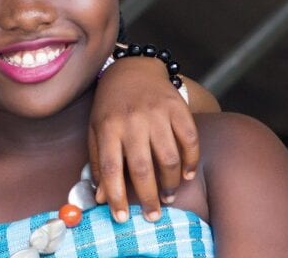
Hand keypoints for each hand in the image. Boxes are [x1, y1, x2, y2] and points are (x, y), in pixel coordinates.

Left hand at [88, 57, 200, 222]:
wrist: (132, 70)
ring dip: (171, 183)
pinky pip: (190, 140)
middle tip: (153, 216)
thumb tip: (101, 198)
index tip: (121, 218)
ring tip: (168, 197)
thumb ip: (98, 163)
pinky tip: (187, 175)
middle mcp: (132, 120)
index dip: (116, 196)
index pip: (110, 168)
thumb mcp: (96, 131)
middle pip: (142, 167)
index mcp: (108, 127)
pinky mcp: (178, 108)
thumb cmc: (110, 107)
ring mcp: (157, 113)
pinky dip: (191, 161)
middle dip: (148, 197)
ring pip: (169, 157)